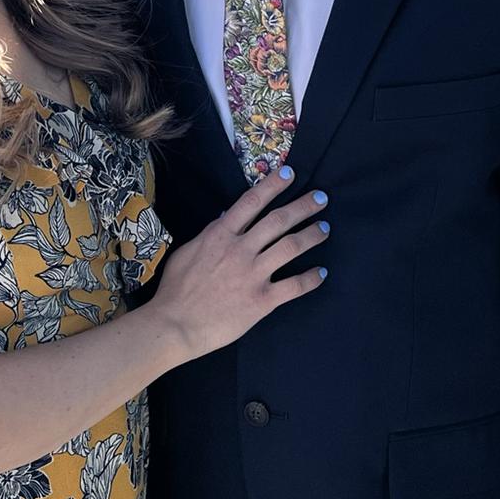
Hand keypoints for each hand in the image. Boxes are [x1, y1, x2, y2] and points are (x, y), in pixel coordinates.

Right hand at [152, 167, 328, 361]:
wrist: (175, 324)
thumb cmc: (175, 288)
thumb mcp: (188, 250)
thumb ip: (210, 235)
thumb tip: (227, 219)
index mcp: (220, 234)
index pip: (252, 202)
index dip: (273, 185)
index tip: (290, 173)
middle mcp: (241, 249)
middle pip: (278, 220)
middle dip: (302, 206)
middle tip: (321, 198)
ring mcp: (253, 274)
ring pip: (290, 247)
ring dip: (311, 235)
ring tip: (324, 228)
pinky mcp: (262, 300)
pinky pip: (294, 286)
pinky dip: (311, 278)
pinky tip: (321, 272)